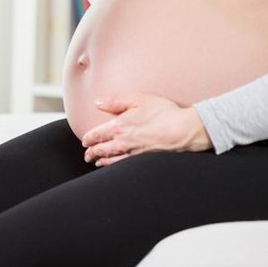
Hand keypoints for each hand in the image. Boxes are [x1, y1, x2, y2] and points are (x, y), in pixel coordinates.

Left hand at [81, 95, 212, 165]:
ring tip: (96, 162)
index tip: (84, 140)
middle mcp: (123, 142)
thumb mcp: (139, 99)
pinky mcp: (143, 160)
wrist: (183, 130)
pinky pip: (123, 165)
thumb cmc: (163, 113)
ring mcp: (133, 153)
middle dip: (92, 152)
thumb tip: (98, 103)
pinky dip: (115, 166)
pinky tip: (114, 167)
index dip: (89, 138)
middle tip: (87, 154)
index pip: (97, 134)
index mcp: (119, 126)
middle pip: (102, 149)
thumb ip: (116, 101)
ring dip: (101, 160)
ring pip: (111, 159)